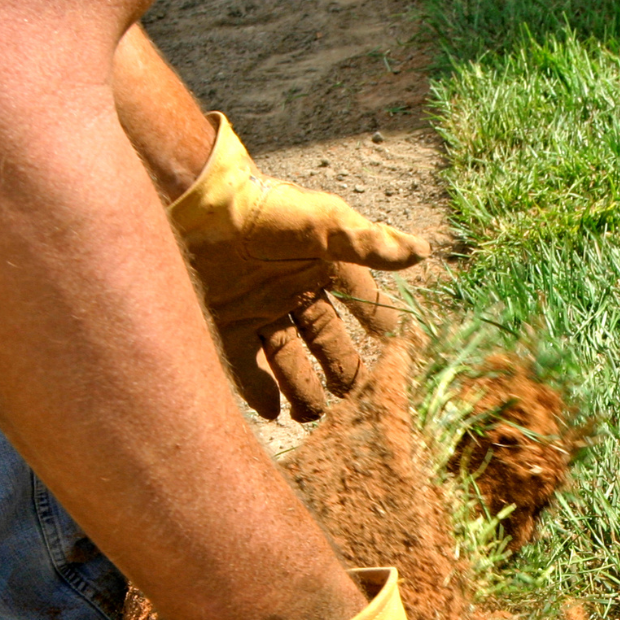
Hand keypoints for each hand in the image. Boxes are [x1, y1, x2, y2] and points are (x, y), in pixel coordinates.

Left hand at [169, 114, 429, 422]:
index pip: (360, 300)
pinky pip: (246, 368)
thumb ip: (368, 244)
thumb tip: (422, 252)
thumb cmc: (264, 208)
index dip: (379, 321)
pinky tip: (274, 413)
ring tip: (314, 415)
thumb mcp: (323, 223)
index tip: (398, 346)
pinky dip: (260, 392)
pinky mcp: (226, 325)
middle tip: (357, 396)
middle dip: (343, 369)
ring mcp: (258, 311)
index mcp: (321, 267)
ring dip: (303, 389)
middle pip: (326, 340)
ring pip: (289, 361)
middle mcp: (292, 292)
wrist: (197, 203)